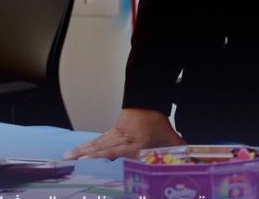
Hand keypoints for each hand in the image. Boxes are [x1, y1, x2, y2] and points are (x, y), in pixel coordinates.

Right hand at [64, 108, 184, 160]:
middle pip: (104, 146)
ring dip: (83, 150)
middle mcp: (124, 137)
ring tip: (69, 156)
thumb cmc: (157, 121)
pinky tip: (78, 152)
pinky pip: (98, 139)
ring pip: (98, 142)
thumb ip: (176, 148)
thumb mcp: (169, 136)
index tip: (97, 159)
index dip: (109, 154)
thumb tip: (189, 156)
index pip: (121, 149)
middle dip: (89, 154)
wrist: (147, 99)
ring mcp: (116, 133)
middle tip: (74, 160)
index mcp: (137, 141)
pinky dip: (87, 146)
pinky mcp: (112, 131)